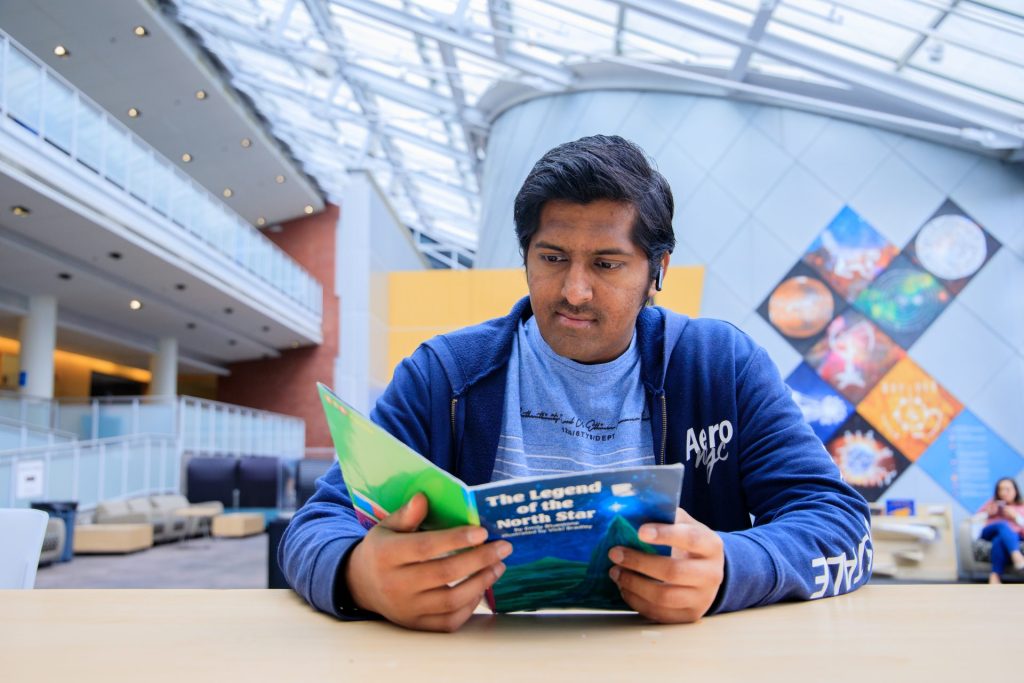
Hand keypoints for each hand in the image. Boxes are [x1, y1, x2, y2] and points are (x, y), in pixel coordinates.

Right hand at [345, 493, 511, 631]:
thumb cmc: (382, 549)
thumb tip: (424, 497)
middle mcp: (395, 585)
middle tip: (503, 547)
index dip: (455, 540)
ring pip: (450, 600)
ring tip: (498, 566)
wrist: (361, 585)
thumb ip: (407, 514)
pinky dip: (470, 606)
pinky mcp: (416, 625)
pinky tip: (482, 587)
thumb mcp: (387, 527)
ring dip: (481, 583)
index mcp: (386, 555)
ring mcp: (406, 609)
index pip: (425, 548)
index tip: (482, 532)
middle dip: (479, 560)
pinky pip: (449, 621)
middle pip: (443, 574)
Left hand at [608, 508, 723, 623]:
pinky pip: (659, 613)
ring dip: (633, 584)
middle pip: (673, 572)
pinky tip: (624, 588)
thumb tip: (632, 510)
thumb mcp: (685, 525)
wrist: (709, 571)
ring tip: (615, 572)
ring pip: (664, 597)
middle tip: (615, 553)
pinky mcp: (689, 615)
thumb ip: (665, 516)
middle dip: (639, 563)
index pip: (690, 539)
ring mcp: (702, 598)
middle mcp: (711, 574)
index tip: (639, 531)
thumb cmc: (689, 544)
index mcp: (710, 545)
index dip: (665, 535)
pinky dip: (637, 601)